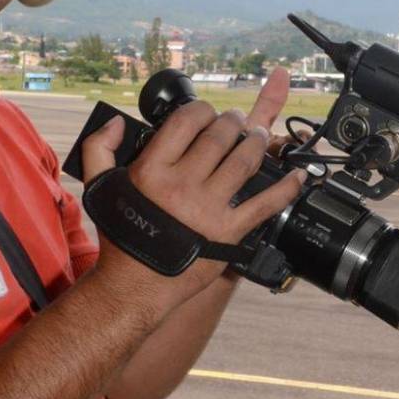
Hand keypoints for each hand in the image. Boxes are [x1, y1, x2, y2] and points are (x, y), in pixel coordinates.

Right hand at [80, 69, 304, 314]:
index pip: (186, 122)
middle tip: (237, 121)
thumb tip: (116, 121)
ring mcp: (208, 209)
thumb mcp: (101, 187)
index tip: (206, 113)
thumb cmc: (120, 237)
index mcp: (152, 170)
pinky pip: (265, 205)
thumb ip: (100, 148)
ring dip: (257, 142)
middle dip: (233, 121)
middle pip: (220, 137)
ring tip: (259, 136)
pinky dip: (286, 188)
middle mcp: (182, 186)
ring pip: (244, 161)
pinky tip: (298, 175)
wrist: (134, 288)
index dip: (202, 110)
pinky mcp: (229, 233)